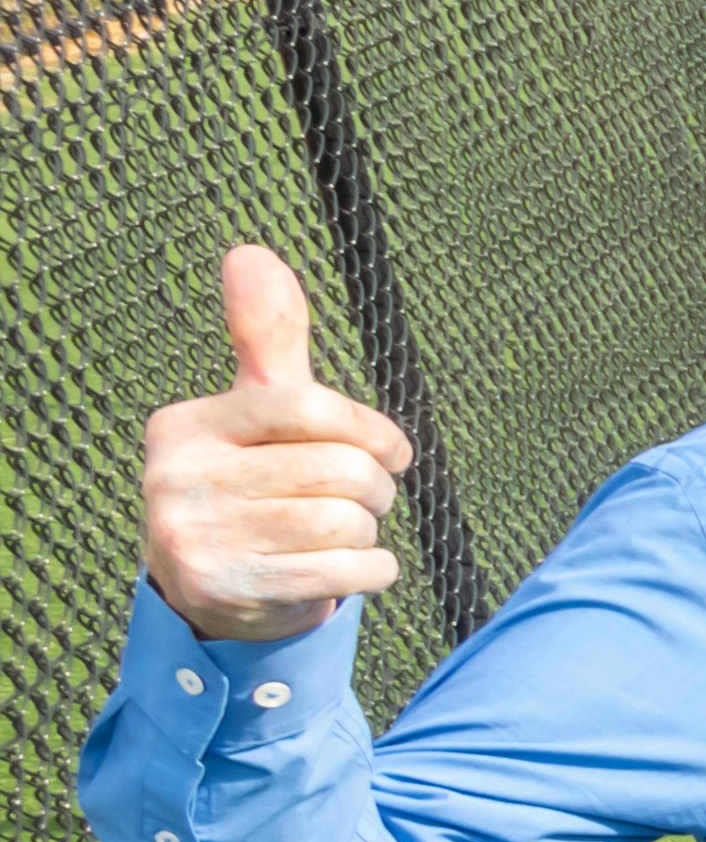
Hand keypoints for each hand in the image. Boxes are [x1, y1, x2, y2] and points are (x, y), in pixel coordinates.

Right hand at [140, 243, 414, 648]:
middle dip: (374, 488)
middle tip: (363, 500)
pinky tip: (350, 569)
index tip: (393, 450)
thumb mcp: (257, 409)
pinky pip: (344, 572)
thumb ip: (266, 336)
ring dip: (367, 532)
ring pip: (346, 522)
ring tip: (340, 535)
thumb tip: (249, 252)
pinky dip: (371, 571)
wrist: (214, 588)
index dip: (372, 430)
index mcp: (185, 424)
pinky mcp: (223, 589)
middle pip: (340, 471)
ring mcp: (193, 537)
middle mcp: (175, 478)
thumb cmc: (254, 482)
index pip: (308, 407)